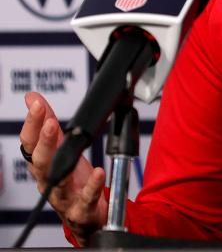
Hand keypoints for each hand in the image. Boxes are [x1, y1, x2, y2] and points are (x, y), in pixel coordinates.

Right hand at [19, 92, 107, 245]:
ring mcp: (64, 196)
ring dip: (60, 163)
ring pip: (56, 181)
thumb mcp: (62, 148)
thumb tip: (32, 97)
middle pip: (40, 161)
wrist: (86, 215)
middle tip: (48, 123)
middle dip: (43, 141)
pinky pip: (85, 198)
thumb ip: (48, 122)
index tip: (36, 104)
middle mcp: (49, 180)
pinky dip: (91, 186)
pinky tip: (98, 172)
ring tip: (68, 147)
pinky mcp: (81, 210)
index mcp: (43, 163)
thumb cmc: (72, 179)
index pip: (30, 143)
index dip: (31, 124)